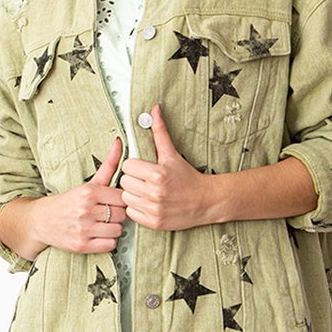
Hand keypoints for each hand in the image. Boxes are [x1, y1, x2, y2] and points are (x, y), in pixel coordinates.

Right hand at [28, 135, 130, 255]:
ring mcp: (84, 229)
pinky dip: (107, 242)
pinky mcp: (82, 246)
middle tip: (106, 214)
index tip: (112, 202)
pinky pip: (110, 245)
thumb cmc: (67, 202)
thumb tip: (120, 142)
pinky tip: (98, 235)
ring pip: (118, 230)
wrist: (41, 221)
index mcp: (88, 192)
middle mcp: (86, 210)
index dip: (120, 201)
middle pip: (122, 214)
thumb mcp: (88, 183)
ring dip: (113, 229)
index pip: (123, 198)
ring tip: (102, 224)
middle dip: (117, 215)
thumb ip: (108, 164)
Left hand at [118, 104, 215, 230]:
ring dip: (134, 194)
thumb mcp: (172, 153)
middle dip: (133, 180)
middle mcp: (154, 193)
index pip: (127, 166)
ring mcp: (154, 210)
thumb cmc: (188, 176)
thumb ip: (159, 131)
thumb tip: (154, 109)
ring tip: (146, 191)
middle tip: (145, 180)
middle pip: (125, 182)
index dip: (135, 166)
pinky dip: (137, 208)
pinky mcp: (154, 222)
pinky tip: (148, 203)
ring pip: (126, 197)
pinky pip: (132, 213)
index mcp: (157, 174)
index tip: (144, 168)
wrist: (206, 201)